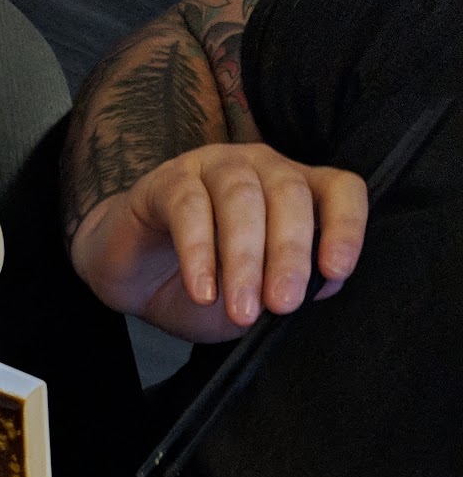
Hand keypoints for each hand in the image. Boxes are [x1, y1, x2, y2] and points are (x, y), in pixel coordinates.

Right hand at [68, 142, 367, 342]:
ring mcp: (213, 167)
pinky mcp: (167, 182)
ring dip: (245, 257)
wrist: (131, 280)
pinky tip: (202, 292)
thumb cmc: (200, 285)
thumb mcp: (252, 301)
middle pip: (289, 193)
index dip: (345, 225)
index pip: (339, 190)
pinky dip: (198, 252)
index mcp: (293, 191)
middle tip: (282, 304)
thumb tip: (322, 287)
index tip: (336, 270)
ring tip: (241, 308)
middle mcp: (260, 168)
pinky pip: (188, 207)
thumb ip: (285, 291)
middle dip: (289, 252)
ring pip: (241, 197)